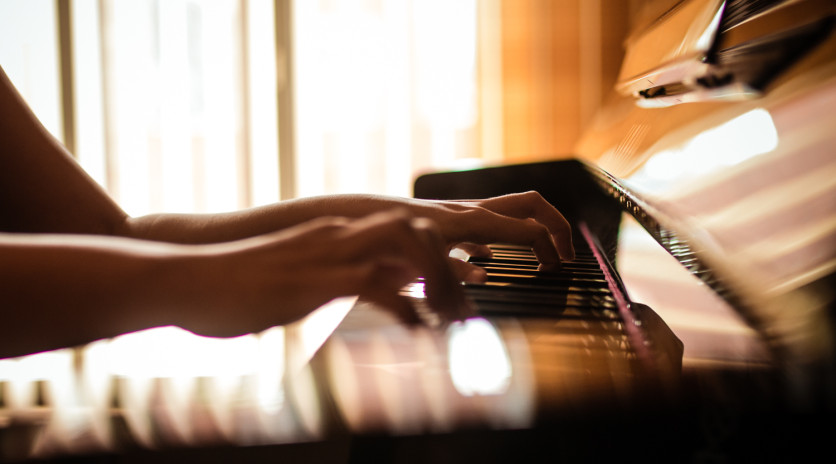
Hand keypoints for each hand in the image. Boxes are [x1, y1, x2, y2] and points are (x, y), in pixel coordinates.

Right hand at [183, 209, 472, 335]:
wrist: (185, 279)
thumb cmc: (235, 285)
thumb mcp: (297, 279)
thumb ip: (334, 278)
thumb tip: (370, 289)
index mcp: (336, 235)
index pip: (405, 229)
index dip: (443, 252)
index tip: (466, 280)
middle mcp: (339, 236)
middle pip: (418, 228)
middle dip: (453, 265)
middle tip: (464, 308)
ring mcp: (327, 254)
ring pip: (407, 244)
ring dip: (439, 280)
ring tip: (450, 319)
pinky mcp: (314, 281)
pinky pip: (376, 284)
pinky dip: (407, 307)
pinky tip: (418, 330)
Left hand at [409, 191, 574, 270]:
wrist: (370, 218)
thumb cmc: (395, 236)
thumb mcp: (426, 258)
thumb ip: (456, 270)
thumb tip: (485, 277)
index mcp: (477, 220)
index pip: (532, 229)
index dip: (551, 250)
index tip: (558, 270)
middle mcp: (476, 210)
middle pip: (534, 206)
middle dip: (557, 226)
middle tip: (566, 255)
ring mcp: (467, 213)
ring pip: (515, 211)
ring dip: (534, 230)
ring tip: (543, 258)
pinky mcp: (455, 221)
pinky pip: (491, 224)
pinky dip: (502, 239)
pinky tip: (492, 259)